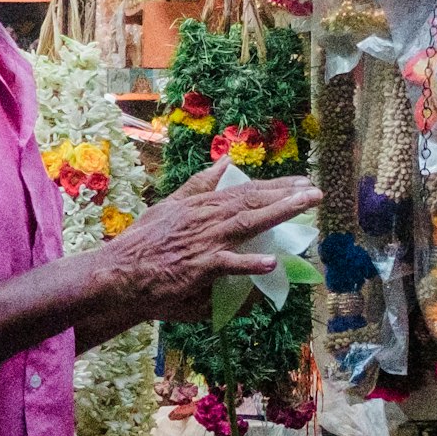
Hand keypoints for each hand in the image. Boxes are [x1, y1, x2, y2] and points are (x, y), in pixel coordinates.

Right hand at [87, 164, 320, 324]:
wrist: (120, 273)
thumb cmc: (144, 242)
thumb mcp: (170, 205)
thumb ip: (199, 184)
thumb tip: (225, 162)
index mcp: (201, 205)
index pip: (246, 191)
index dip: (276, 186)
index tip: (302, 182)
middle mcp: (206, 219)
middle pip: (253, 202)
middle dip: (287, 195)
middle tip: (316, 192)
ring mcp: (204, 243)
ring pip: (247, 223)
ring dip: (279, 212)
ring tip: (306, 206)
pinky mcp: (199, 268)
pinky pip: (228, 265)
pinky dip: (249, 264)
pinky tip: (272, 263)